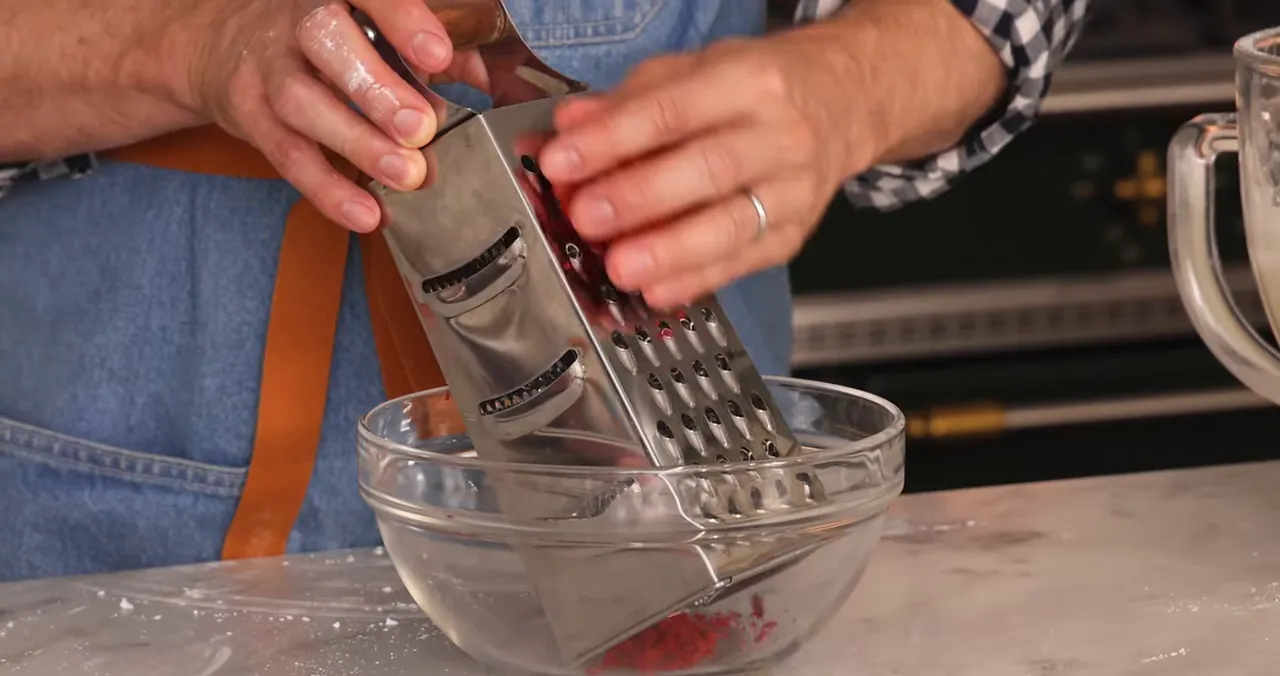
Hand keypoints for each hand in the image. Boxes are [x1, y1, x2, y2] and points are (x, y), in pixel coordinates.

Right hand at [183, 0, 488, 231]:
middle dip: (375, 87)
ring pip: (301, 100)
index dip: (401, 19)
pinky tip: (366, 213)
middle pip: (325, 39)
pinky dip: (328, 189)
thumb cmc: (331, 36)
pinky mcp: (249, 115)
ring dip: (357, 141)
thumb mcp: (376, 28)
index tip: (438, 54)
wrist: (224, 42)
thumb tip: (484, 81)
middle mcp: (294, 18)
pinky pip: (286, 155)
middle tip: (420, 127)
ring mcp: (266, 66)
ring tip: (405, 174)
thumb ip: (431, 52)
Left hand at [536, 29, 871, 307]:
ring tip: (621, 268)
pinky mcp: (793, 234)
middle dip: (640, 197)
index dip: (612, 139)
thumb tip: (570, 127)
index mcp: (748, 82)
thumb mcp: (696, 70)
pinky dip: (697, 280)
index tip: (562, 163)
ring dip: (669, 250)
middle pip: (707, 169)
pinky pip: (743, 262)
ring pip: (731, 224)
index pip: (671, 112)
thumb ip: (630, 100)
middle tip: (587, 217)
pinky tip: (659, 290)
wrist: (842, 104)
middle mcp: (779, 135)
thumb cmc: (759, 87)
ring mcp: (792, 190)